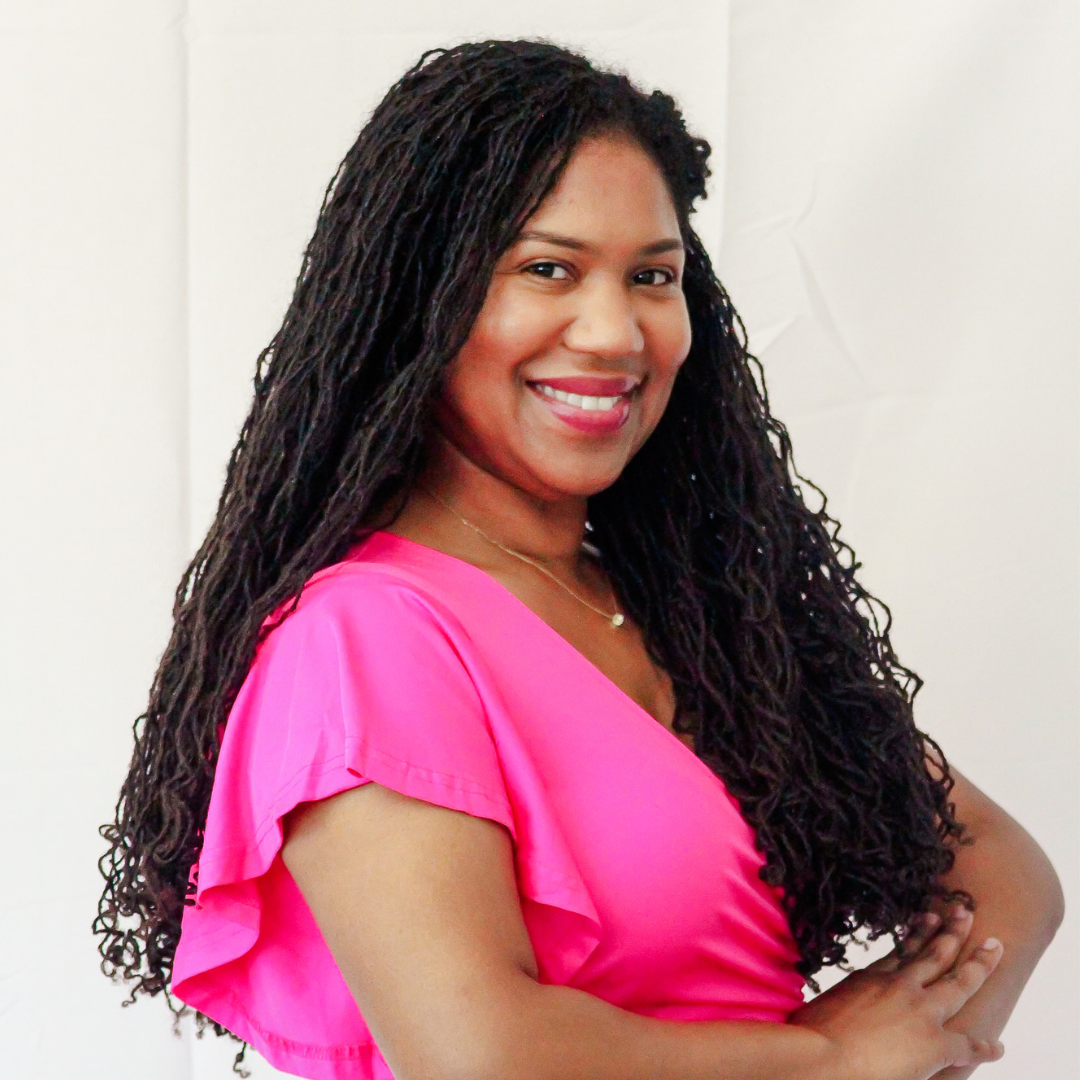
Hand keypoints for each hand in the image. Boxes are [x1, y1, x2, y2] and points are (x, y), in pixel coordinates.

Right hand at [790, 906, 1004, 1079]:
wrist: (817, 1059)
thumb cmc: (805, 1037)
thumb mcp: (819, 1010)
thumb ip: (834, 1007)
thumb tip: (826, 1015)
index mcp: (869, 978)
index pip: (902, 951)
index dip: (918, 933)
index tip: (930, 916)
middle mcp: (898, 987)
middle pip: (933, 954)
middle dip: (952, 932)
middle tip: (966, 912)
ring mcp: (919, 1012)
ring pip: (958, 983)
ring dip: (979, 964)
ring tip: (994, 947)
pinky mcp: (933, 1044)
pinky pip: (968, 1045)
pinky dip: (985, 1048)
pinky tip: (998, 1048)